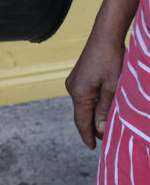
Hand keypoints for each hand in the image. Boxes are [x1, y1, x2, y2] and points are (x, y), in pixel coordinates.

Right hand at [65, 32, 124, 149]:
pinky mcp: (78, 76)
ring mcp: (73, 81)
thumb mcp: (113, 88)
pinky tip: (103, 107)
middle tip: (106, 140)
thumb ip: (105, 110)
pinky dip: (92, 105)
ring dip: (93, 115)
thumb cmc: (111, 60)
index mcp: (79, 93)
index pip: (82, 122)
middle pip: (81, 114)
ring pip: (83, 105)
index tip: (92, 149)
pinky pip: (84, 96)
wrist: (104, 35)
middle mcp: (72, 88)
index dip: (88, 136)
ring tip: (106, 125)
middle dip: (92, 127)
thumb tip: (99, 130)